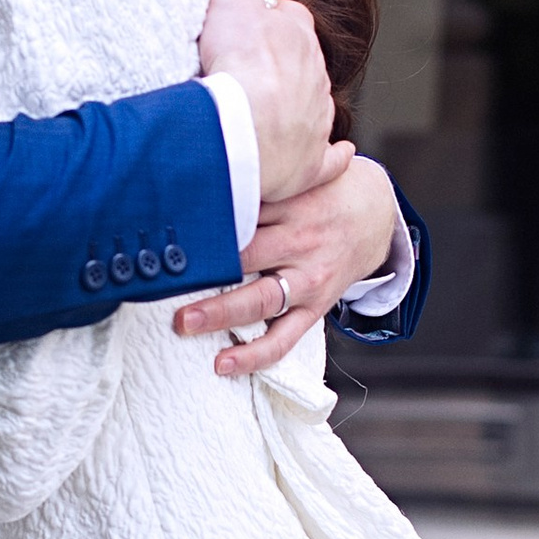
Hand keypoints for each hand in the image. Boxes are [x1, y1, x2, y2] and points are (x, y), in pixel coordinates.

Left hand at [175, 149, 401, 377]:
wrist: (376, 214)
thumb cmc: (322, 192)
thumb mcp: (298, 174)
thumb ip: (258, 179)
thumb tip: (200, 176)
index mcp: (293, 204)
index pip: (243, 211)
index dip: (205, 222)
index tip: (168, 232)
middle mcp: (301, 241)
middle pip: (247, 256)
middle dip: (206, 270)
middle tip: (163, 283)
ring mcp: (309, 278)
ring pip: (262, 299)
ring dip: (222, 313)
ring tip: (186, 324)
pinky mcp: (315, 307)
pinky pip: (285, 337)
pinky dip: (255, 354)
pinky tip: (225, 364)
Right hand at [196, 0, 331, 202]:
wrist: (243, 133)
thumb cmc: (235, 66)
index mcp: (298, 37)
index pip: (288, 19)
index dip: (265, 23)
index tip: (243, 31)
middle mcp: (316, 78)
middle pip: (302, 64)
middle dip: (281, 66)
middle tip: (247, 73)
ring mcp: (315, 122)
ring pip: (314, 107)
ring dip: (296, 107)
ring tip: (266, 113)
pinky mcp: (309, 165)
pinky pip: (328, 160)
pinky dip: (333, 157)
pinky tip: (337, 154)